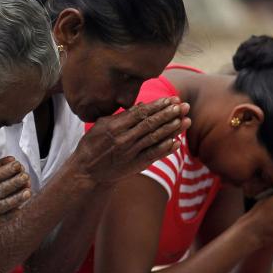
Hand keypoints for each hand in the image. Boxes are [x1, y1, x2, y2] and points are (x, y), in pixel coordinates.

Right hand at [69, 97, 190, 184]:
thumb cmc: (92, 145)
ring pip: (155, 138)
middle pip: (150, 124)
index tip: (170, 99)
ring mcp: (130, 153)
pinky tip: (177, 142)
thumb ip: (121, 116)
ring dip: (171, 129)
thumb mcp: (101, 126)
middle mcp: (124, 139)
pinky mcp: (135, 165)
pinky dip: (165, 149)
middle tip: (183, 106)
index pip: (140, 113)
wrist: (87, 173)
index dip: (157, 106)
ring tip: (185, 120)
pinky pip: (153, 155)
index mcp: (115, 127)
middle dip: (168, 114)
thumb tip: (140, 106)